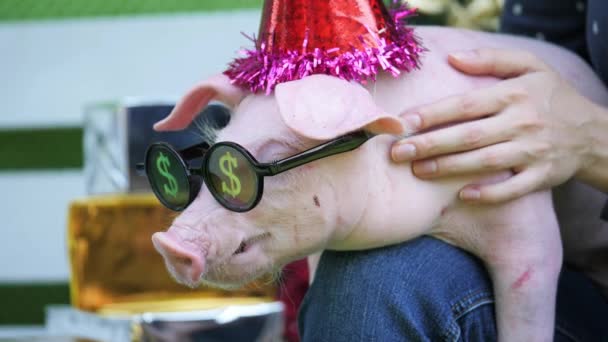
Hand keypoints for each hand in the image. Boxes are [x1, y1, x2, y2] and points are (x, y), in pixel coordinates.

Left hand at [391, 48, 598, 202]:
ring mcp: (533, 151)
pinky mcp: (542, 176)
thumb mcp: (530, 66)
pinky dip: (489, 193)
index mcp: (514, 94)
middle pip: (468, 135)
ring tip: (418, 171)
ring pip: (485, 162)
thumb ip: (491, 59)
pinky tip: (463, 195)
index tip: (403, 122)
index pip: (465, 105)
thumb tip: (452, 59)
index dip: (432, 114)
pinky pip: (513, 188)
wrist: (593, 132)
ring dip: (449, 168)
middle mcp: (522, 122)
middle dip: (430, 145)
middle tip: (398, 153)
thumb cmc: (551, 96)